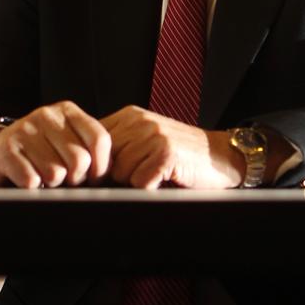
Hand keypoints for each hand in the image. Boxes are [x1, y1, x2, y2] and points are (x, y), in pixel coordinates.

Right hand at [0, 101, 111, 187]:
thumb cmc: (40, 151)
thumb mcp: (66, 142)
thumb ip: (90, 150)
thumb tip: (109, 173)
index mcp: (68, 111)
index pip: (99, 139)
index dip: (101, 166)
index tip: (93, 178)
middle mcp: (47, 115)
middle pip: (79, 160)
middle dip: (75, 180)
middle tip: (65, 180)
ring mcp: (24, 129)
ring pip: (55, 173)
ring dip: (51, 185)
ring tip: (43, 176)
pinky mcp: (5, 149)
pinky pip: (31, 181)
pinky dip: (32, 188)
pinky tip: (27, 178)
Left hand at [101, 105, 243, 189]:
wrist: (221, 155)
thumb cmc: (183, 155)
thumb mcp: (146, 140)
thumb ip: (119, 145)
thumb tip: (83, 168)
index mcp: (130, 116)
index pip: (93, 141)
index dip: (96, 165)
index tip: (106, 176)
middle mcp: (139, 121)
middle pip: (104, 161)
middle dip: (116, 176)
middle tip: (141, 176)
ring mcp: (153, 135)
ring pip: (120, 173)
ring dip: (136, 183)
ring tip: (156, 175)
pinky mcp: (166, 153)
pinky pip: (140, 183)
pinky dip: (151, 189)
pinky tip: (166, 179)